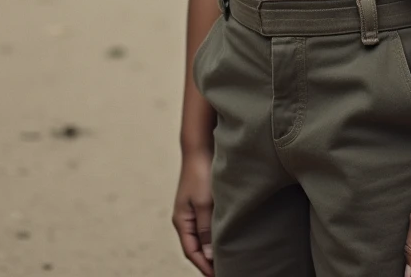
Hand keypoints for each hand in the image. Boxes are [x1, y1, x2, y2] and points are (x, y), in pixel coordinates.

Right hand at [172, 148, 214, 275]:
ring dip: (212, 248)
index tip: (219, 276)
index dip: (205, 267)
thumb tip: (209, 257)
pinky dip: (214, 234)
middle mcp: (185, 218)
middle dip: (208, 262)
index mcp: (182, 221)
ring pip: (202, 236)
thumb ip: (206, 230)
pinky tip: (226, 236)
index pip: (192, 252)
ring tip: (228, 258)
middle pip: (196, 247)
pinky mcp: (202, 201)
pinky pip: (207, 225)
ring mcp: (193, 210)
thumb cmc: (201, 173)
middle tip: (226, 270)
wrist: (200, 146)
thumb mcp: (204, 203)